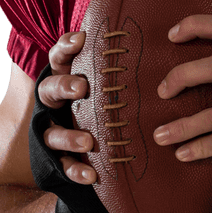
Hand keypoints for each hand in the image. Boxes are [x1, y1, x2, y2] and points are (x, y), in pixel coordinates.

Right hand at [30, 32, 120, 212]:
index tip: (81, 39)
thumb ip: (123, 66)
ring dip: (69, 137)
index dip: (66, 46)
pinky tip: (91, 176)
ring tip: (88, 142)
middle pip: (49, 89)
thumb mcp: (111, 82)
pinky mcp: (56, 158)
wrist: (89, 146)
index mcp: (66, 78)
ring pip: (51, 133)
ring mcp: (52, 131)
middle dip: (64, 86)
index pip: (59, 57)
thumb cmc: (107, 102)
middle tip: (82, 86)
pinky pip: (61, 166)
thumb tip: (162, 36)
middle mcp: (54, 103)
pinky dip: (75, 170)